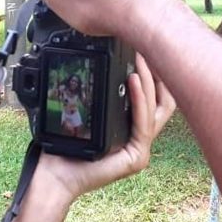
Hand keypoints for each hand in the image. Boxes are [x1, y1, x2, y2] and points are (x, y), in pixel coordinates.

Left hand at [35, 54, 175, 199]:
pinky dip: (140, 99)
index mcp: (134, 128)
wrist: (55, 174)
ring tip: (139, 58)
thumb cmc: (67, 145)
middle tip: (149, 49)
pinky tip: (133, 81)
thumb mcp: (89, 111)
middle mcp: (143, 139)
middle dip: (160, 73)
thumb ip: (104, 93)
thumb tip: (112, 61)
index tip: (147, 48)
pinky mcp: (137, 157)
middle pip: (165, 101)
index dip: (156, 72)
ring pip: (158, 109)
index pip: (156, 97)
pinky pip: (143, 124)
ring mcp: (142, 150)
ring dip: (150, 80)